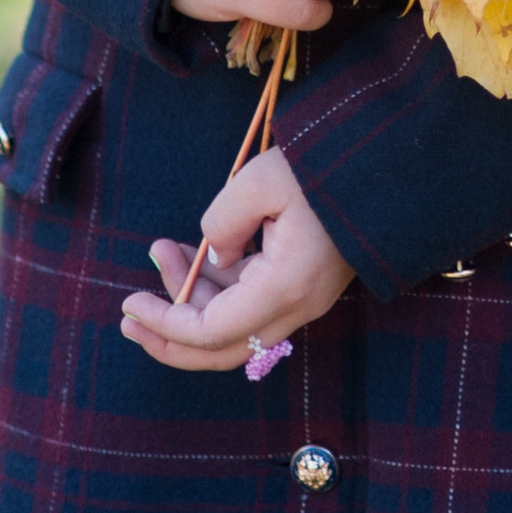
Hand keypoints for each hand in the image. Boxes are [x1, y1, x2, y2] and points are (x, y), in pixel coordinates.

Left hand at [118, 147, 353, 373]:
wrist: (384, 163)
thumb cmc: (322, 167)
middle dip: (168, 337)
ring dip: (192, 297)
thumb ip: (222, 223)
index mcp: (283, 288)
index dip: (163, 325)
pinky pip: (252, 302)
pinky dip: (219, 287)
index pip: (209, 332)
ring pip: (234, 324)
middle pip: (221, 349)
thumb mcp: (260, 182)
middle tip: (127, 315)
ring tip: (162, 250)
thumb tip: (213, 257)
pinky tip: (197, 253)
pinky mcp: (306, 284)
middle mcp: (296, 306)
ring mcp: (305, 299)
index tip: (129, 304)